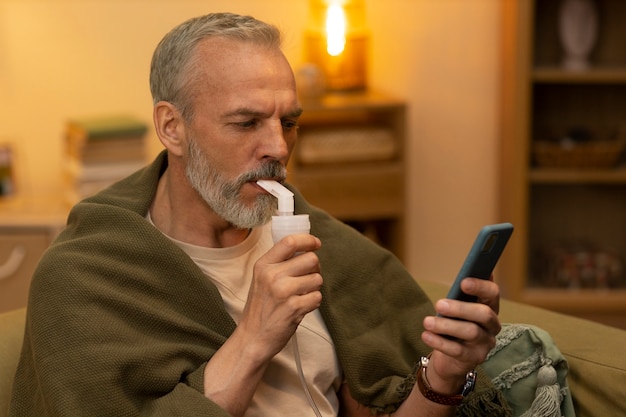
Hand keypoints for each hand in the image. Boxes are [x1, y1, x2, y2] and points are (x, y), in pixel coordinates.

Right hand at [239, 233, 322, 359]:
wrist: (252, 338)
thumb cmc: (261, 308)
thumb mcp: (261, 279)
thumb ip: (279, 263)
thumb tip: (306, 249)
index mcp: (263, 265)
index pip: (290, 241)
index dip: (308, 240)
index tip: (316, 244)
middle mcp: (272, 275)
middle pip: (311, 259)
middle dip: (315, 268)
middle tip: (307, 278)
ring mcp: (283, 291)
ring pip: (317, 278)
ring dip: (314, 288)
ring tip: (300, 296)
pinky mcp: (294, 307)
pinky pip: (317, 297)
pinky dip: (312, 303)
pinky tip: (300, 308)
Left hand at [420, 276, 500, 389]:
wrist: (450, 358)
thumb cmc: (454, 325)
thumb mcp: (457, 307)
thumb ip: (463, 292)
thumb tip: (473, 268)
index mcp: (490, 307)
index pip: (493, 294)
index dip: (480, 287)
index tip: (463, 282)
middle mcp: (492, 326)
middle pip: (484, 314)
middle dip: (461, 308)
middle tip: (439, 304)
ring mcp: (485, 344)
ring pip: (470, 332)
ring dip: (446, 325)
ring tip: (427, 322)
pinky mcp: (474, 359)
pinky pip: (458, 350)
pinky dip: (440, 342)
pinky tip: (426, 335)